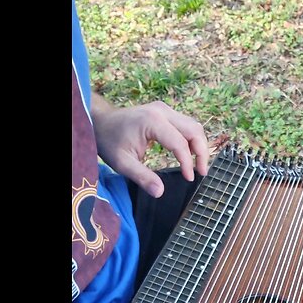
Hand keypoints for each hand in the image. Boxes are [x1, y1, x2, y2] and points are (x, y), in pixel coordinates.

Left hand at [90, 98, 209, 197]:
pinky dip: (192, 140)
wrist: (101, 121)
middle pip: (194, 130)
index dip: (188, 162)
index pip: (180, 142)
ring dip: (199, 145)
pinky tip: (190, 156)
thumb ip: (142, 177)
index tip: (189, 179)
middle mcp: (162, 111)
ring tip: (198, 166)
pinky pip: (186, 125)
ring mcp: (164, 109)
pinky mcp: (165, 112)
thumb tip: (160, 192)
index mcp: (152, 121)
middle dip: (202, 152)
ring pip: (193, 126)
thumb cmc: (109, 141)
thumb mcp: (122, 163)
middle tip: (202, 173)